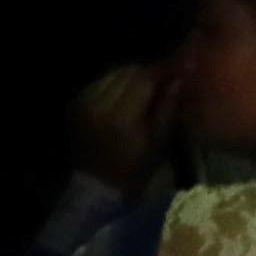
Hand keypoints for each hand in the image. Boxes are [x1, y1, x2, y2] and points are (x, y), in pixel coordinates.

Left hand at [65, 61, 170, 189]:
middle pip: (126, 71)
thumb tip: (180, 77)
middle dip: (146, 73)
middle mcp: (98, 104)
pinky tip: (122, 97)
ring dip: (129, 77)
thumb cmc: (134, 170)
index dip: (162, 70)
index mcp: (121, 116)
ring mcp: (83, 103)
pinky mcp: (75, 104)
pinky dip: (113, 85)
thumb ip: (168, 107)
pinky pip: (99, 83)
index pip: (144, 78)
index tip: (178, 68)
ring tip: (143, 88)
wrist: (97, 186)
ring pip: (111, 74)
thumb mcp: (158, 143)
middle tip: (162, 80)